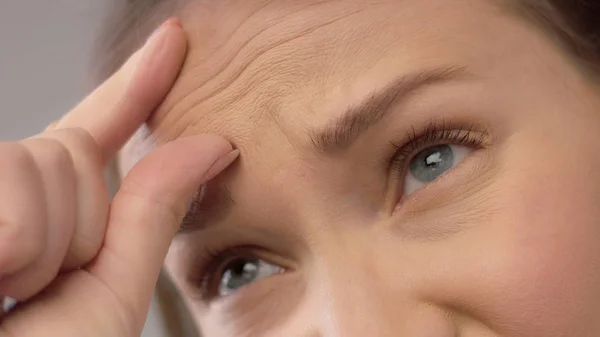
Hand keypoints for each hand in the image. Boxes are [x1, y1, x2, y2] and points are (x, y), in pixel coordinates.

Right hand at [0, 18, 236, 335]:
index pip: (95, 132)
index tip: (174, 41)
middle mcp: (0, 190)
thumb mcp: (107, 296)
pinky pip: (6, 179)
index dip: (137, 83)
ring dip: (37, 243)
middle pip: (67, 152)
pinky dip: (11, 242)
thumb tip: (215, 144)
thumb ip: (152, 215)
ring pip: (35, 161)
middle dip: (71, 227)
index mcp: (48, 215)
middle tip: (25, 294)